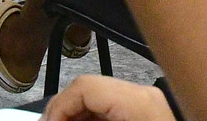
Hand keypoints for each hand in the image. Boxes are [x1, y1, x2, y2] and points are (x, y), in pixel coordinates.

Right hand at [42, 76, 175, 120]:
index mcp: (136, 102)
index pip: (84, 88)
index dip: (58, 109)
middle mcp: (143, 97)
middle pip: (90, 94)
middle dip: (66, 116)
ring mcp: (148, 105)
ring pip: (100, 103)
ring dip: (79, 120)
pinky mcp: (148, 115)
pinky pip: (113, 112)